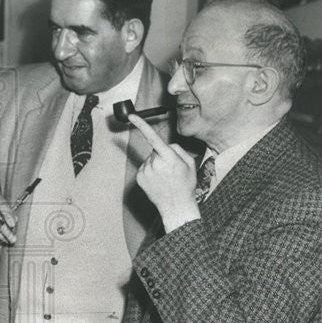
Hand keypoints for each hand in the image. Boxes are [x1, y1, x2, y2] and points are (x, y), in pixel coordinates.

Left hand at [128, 113, 200, 232]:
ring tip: (165, 178)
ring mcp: (145, 171)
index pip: (153, 137)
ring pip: (150, 160)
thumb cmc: (185, 185)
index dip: (141, 125)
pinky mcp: (139, 178)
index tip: (131, 116)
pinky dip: (150, 172)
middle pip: (155, 151)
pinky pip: (144, 168)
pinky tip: (158, 181)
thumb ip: (178, 150)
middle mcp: (154, 163)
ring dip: (156, 165)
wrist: (176, 206)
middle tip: (171, 170)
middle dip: (162, 156)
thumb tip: (167, 146)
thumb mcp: (190, 164)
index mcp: (168, 157)